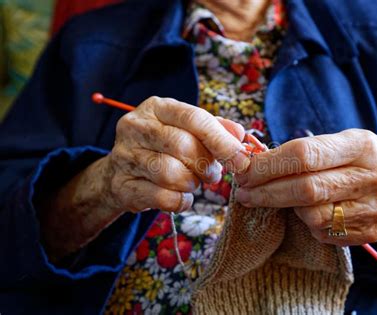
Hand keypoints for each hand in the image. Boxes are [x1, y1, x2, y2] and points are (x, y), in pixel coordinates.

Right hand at [40, 97, 248, 257]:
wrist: (120, 171)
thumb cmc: (162, 147)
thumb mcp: (187, 130)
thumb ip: (215, 129)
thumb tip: (240, 134)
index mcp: (156, 107)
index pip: (194, 118)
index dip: (221, 140)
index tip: (240, 158)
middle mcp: (135, 127)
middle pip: (182, 146)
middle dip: (206, 165)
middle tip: (213, 174)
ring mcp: (124, 156)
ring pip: (171, 174)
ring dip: (192, 183)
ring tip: (193, 182)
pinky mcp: (121, 185)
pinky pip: (162, 198)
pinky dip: (181, 201)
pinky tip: (182, 196)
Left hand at [234, 129, 376, 245]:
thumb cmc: (352, 157)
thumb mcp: (334, 142)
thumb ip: (297, 152)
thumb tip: (250, 165)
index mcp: (362, 146)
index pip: (304, 155)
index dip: (268, 165)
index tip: (243, 170)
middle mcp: (374, 177)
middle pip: (306, 189)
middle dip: (266, 192)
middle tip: (243, 192)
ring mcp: (375, 208)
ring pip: (313, 216)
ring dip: (287, 207)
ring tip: (282, 197)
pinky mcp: (372, 232)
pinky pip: (324, 233)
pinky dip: (307, 223)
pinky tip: (307, 211)